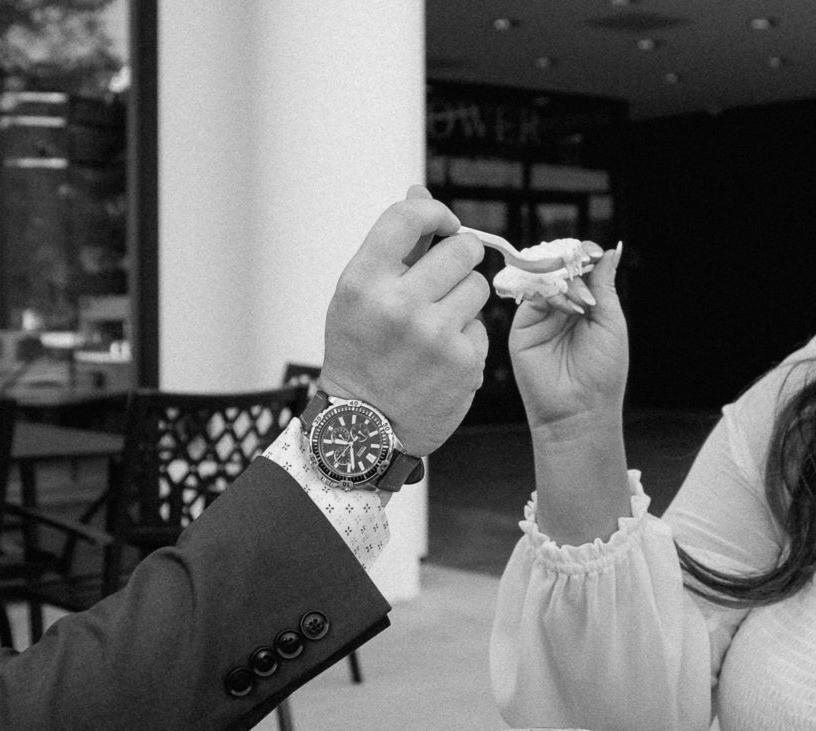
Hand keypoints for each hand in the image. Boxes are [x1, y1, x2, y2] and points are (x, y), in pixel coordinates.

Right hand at [320, 185, 488, 454]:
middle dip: (459, 260)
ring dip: (464, 300)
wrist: (364, 428)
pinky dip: (466, 338)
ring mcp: (435, 335)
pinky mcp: (464, 362)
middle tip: (443, 282)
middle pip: (462, 248)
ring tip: (437, 325)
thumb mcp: (358, 297)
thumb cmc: (359, 356)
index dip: (436, 213)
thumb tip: (420, 192)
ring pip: (477, 286)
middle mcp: (399, 306)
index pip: (411, 216)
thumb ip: (392, 246)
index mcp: (364, 282)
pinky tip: (442, 357)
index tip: (443, 226)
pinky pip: (481, 327)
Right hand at [509, 244, 627, 431]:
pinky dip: (548, 292)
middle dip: (571, 263)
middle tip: (582, 269)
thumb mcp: (610, 322)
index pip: (580, 268)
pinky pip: (530, 296)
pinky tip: (565, 307)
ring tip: (579, 302)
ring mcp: (540, 316)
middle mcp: (561, 307)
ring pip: (543, 277)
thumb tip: (609, 250)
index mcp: (585, 305)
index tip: (592, 254)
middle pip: (559, 267)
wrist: (578, 409)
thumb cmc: (601, 372)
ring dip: (562, 278)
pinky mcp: (522, 327)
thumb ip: (604, 285)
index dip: (584, 256)